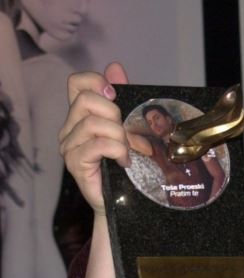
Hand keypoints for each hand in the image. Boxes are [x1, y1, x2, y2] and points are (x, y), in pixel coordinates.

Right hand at [58, 62, 129, 214]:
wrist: (120, 200)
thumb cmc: (124, 164)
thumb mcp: (128, 128)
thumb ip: (122, 99)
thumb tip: (116, 67)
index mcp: (81, 116)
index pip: (76, 83)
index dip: (95, 81)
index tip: (115, 94)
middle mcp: (70, 128)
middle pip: (86, 101)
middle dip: (115, 114)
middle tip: (128, 135)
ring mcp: (70, 146)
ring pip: (94, 124)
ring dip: (120, 136)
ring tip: (129, 152)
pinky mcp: (75, 163)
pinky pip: (98, 145)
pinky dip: (117, 150)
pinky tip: (124, 161)